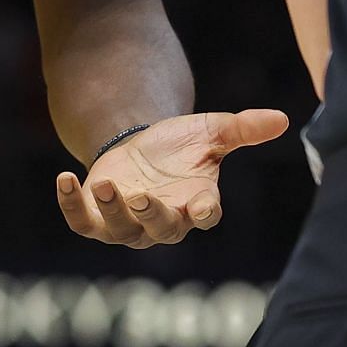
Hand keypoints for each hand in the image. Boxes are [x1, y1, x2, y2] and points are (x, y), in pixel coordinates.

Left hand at [56, 108, 288, 247]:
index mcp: (196, 203)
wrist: (140, 149)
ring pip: (120, 229)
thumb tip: (282, 118)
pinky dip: (70, 205)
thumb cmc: (182, 147)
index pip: (205, 216)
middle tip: (142, 196)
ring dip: (111, 209)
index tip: (201, 206)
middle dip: (151, 215)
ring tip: (103, 182)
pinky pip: (82, 222)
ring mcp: (127, 222)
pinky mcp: (96, 215)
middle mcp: (163, 220)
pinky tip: (64, 179)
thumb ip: (244, 128)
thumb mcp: (213, 131)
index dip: (203, 213)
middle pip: (161, 229)